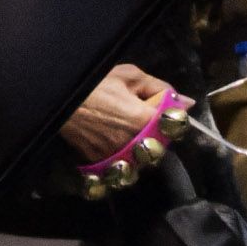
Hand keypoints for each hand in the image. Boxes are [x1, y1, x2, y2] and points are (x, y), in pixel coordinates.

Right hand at [59, 63, 173, 160]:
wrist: (59, 98)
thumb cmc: (95, 83)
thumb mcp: (129, 76)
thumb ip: (161, 89)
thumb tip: (187, 102)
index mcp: (144, 120)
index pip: (175, 128)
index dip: (174, 121)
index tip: (167, 114)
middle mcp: (133, 143)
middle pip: (160, 150)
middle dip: (158, 139)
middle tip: (146, 125)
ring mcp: (116, 156)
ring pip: (141, 164)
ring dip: (142, 154)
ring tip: (131, 138)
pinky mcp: (100, 163)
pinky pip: (120, 169)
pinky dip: (123, 161)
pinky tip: (117, 147)